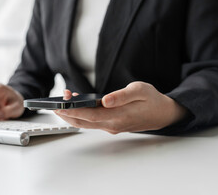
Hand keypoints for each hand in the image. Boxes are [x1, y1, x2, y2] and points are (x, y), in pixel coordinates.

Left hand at [54, 82, 186, 133]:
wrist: (163, 114)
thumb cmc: (152, 100)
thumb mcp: (140, 90)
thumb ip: (122, 95)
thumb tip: (105, 100)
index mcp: (118, 116)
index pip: (89, 115)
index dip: (72, 112)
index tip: (59, 107)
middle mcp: (112, 125)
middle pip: (83, 122)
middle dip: (67, 113)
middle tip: (54, 103)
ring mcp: (111, 127)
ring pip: (86, 123)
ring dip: (72, 114)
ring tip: (64, 100)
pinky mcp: (112, 125)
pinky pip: (93, 121)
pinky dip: (82, 114)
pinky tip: (77, 103)